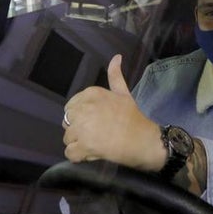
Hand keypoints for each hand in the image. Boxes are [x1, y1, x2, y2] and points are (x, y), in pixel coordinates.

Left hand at [62, 54, 164, 171]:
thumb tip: (116, 56)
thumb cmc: (134, 118)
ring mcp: (82, 128)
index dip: (82, 118)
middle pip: (67, 123)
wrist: (145, 140)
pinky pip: (70, 153)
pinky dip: (79, 156)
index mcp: (91, 94)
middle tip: (98, 135)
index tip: (97, 123)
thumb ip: (115, 76)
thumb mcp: (124, 93)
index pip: (71, 108)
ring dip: (80, 145)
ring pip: (68, 139)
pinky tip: (93, 153)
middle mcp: (84, 108)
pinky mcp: (84, 146)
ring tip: (98, 144)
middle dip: (79, 131)